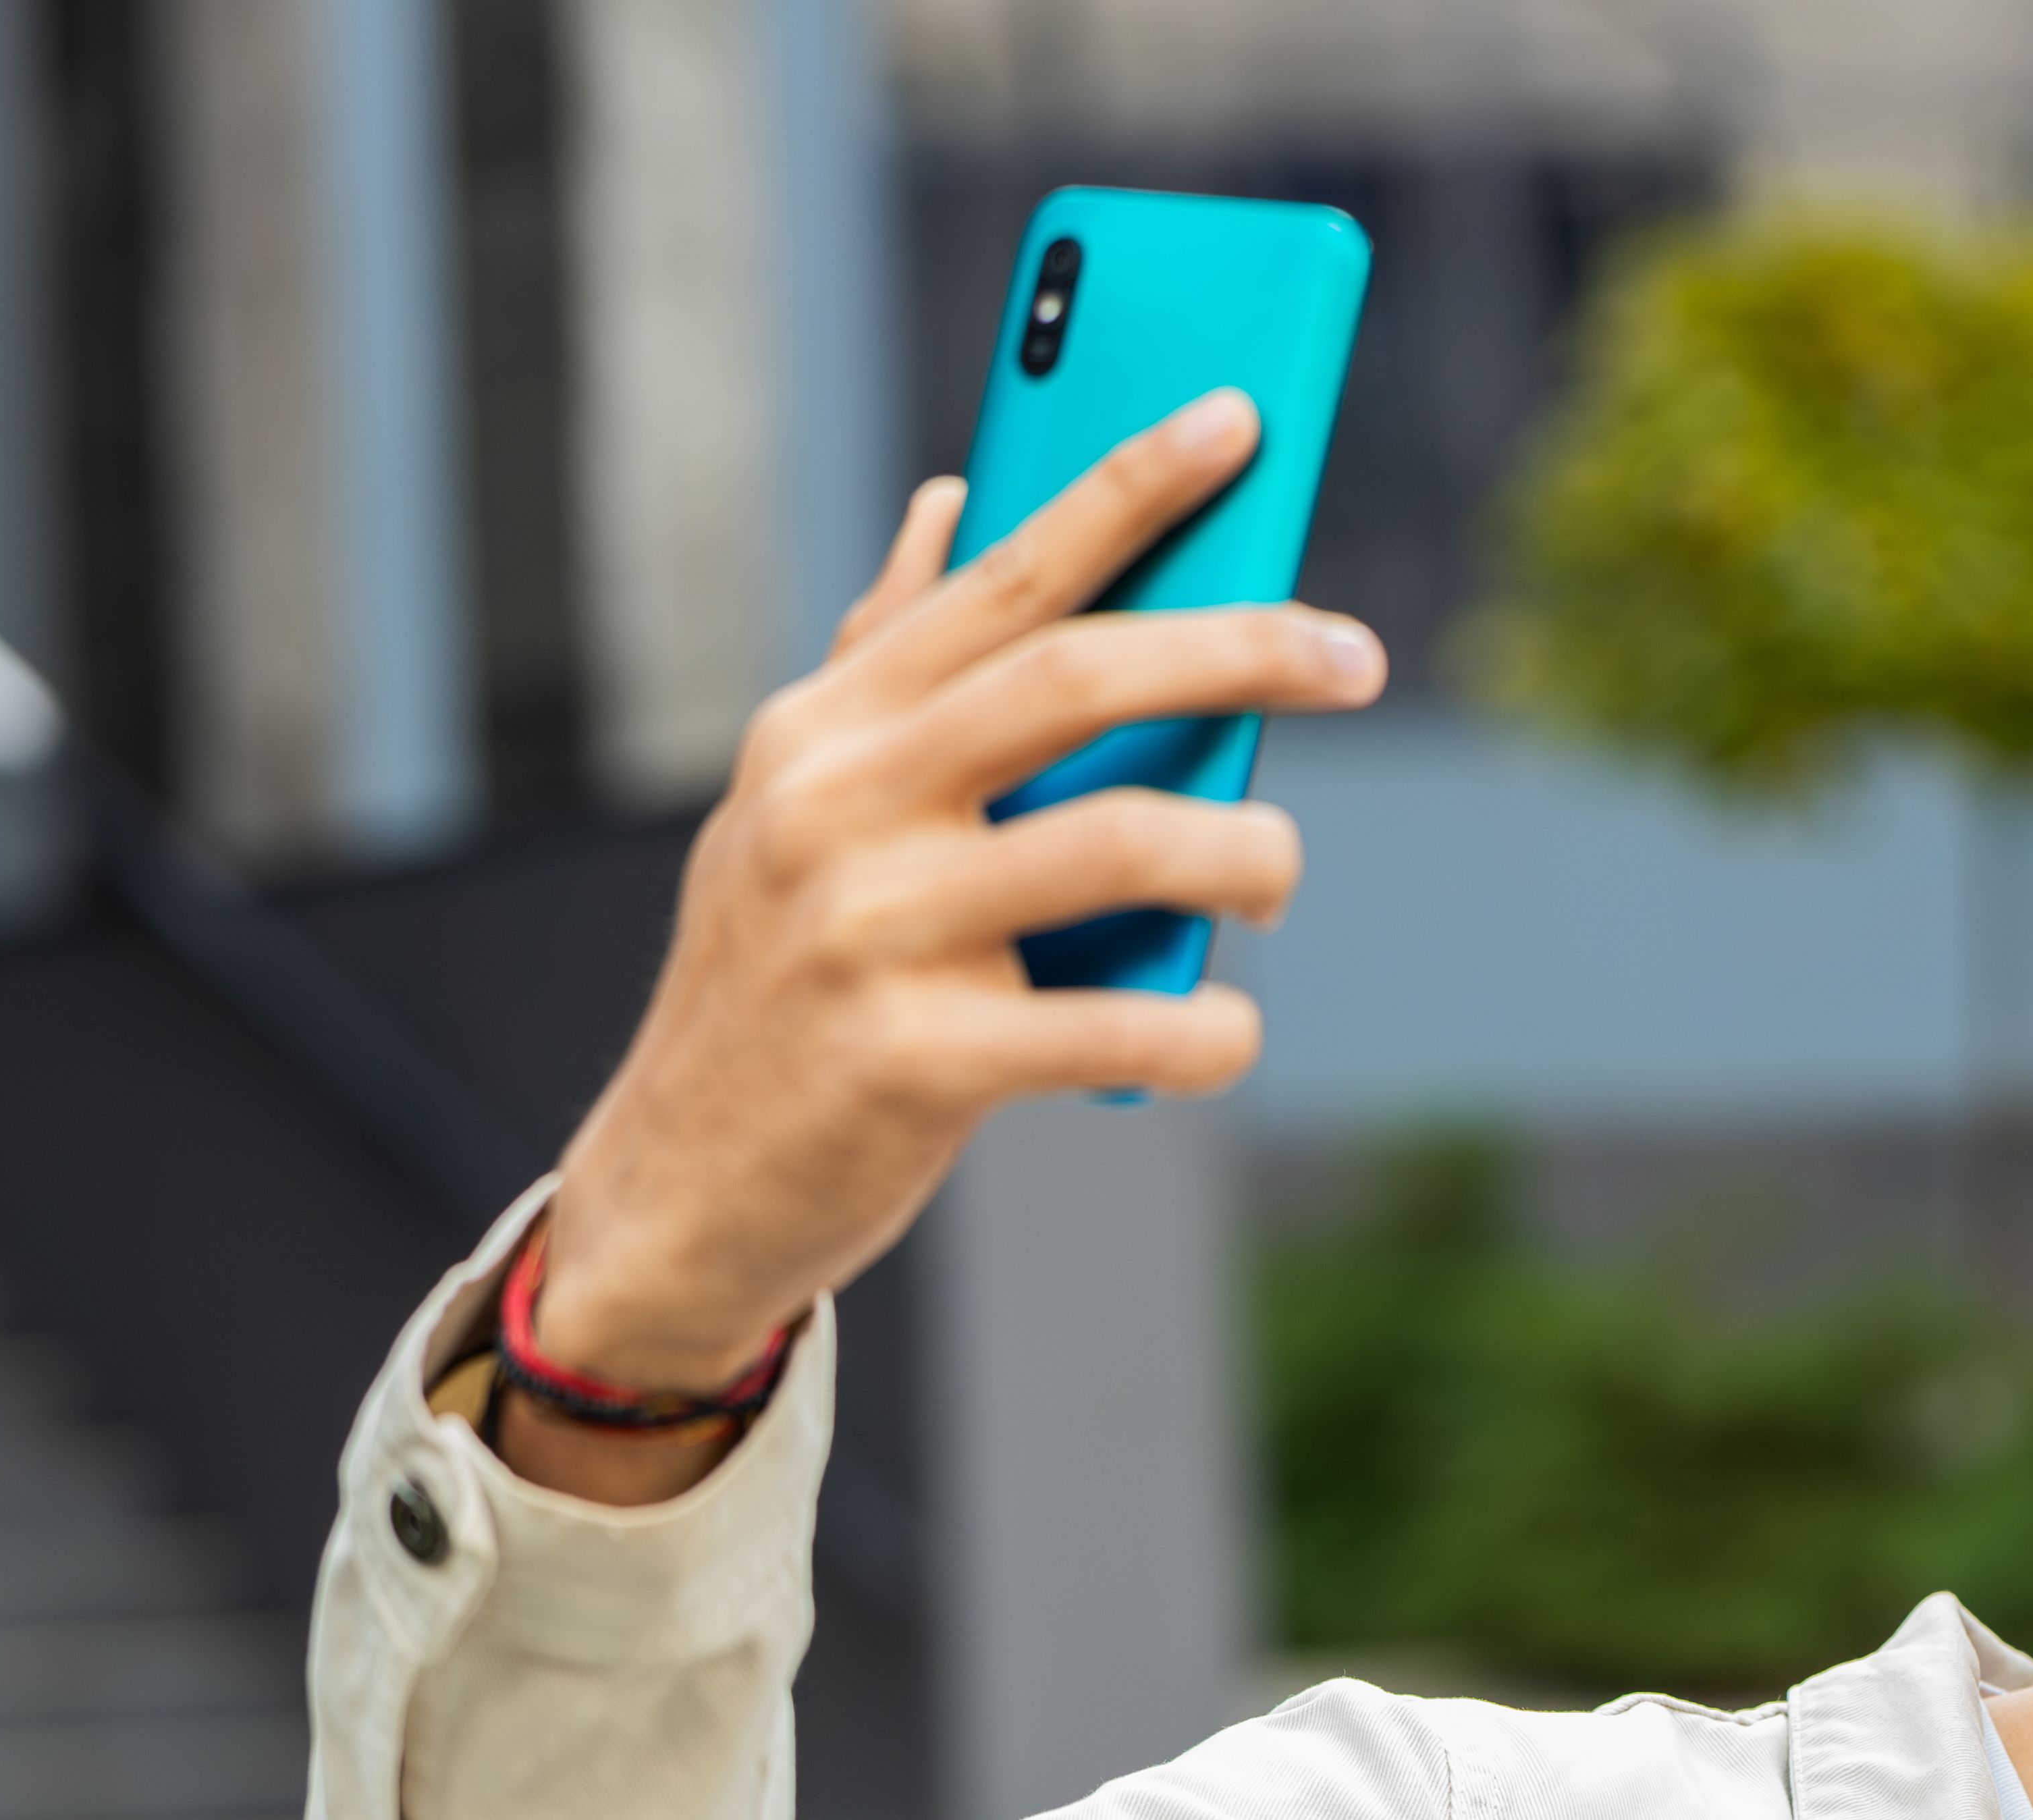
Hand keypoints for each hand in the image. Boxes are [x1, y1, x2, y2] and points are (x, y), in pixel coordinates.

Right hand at [505, 390, 1383, 1495]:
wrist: (678, 1186)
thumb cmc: (781, 980)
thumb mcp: (801, 801)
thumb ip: (883, 659)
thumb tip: (951, 499)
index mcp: (823, 728)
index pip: (1001, 575)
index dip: (1126, 486)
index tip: (1240, 420)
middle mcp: (837, 806)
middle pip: (1078, 679)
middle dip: (1241, 650)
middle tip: (1353, 654)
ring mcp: (870, 932)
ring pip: (1121, 844)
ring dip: (1244, 855)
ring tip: (1273, 875)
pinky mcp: (914, 1063)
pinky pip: (1118, 1027)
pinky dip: (1206, 1028)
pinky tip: (1227, 1029)